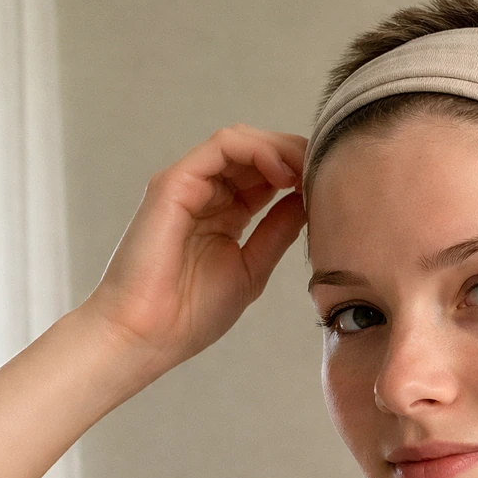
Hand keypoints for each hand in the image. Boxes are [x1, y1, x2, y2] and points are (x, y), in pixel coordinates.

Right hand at [81, 124, 307, 373]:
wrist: (147, 336)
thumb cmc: (191, 313)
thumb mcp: (252, 267)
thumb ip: (277, 232)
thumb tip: (307, 200)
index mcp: (224, 213)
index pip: (266, 175)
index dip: (300, 173)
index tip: (330, 188)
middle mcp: (205, 192)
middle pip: (257, 151)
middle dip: (296, 155)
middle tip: (326, 172)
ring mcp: (188, 184)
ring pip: (241, 140)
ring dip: (282, 148)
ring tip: (307, 172)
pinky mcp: (174, 183)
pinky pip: (221, 147)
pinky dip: (258, 151)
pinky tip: (282, 173)